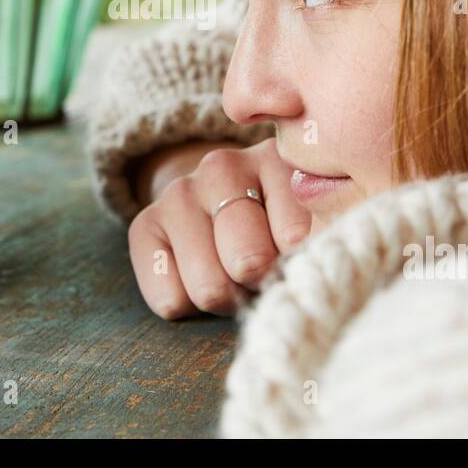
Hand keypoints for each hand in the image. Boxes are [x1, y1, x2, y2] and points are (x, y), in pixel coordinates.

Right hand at [127, 138, 311, 319]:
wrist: (219, 206)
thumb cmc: (278, 225)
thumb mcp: (314, 222)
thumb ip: (323, 235)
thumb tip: (306, 264)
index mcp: (276, 161)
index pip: (295, 239)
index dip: (299, 267)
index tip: (299, 259)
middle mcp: (223, 167)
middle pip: (248, 264)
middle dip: (260, 286)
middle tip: (263, 277)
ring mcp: (179, 193)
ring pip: (209, 288)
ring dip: (226, 300)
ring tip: (234, 279)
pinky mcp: (144, 224)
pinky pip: (168, 298)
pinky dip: (187, 306)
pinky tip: (196, 279)